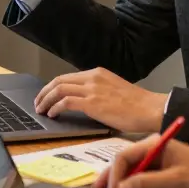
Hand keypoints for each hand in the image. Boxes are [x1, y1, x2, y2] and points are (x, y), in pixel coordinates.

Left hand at [33, 68, 166, 132]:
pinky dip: (55, 107)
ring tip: (41, 110)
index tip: (47, 95)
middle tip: (38, 103)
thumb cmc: (137, 105)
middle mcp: (92, 78)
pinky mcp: (92, 103)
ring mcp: (92, 89)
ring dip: (46, 100)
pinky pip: (66, 102)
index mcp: (98, 73)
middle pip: (59, 80)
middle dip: (44, 92)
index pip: (68, 77)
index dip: (53, 86)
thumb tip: (85, 102)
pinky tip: (53, 114)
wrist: (150, 109)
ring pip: (59, 89)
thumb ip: (99, 91)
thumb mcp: (114, 90)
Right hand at [94, 136, 188, 187]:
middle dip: (111, 179)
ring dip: (120, 186)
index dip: (113, 174)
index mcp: (155, 144)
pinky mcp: (163, 176)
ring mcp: (158, 164)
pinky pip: (141, 181)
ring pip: (131, 173)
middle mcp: (153, 151)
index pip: (124, 156)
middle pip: (124, 163)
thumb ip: (146, 183)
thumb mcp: (175, 181)